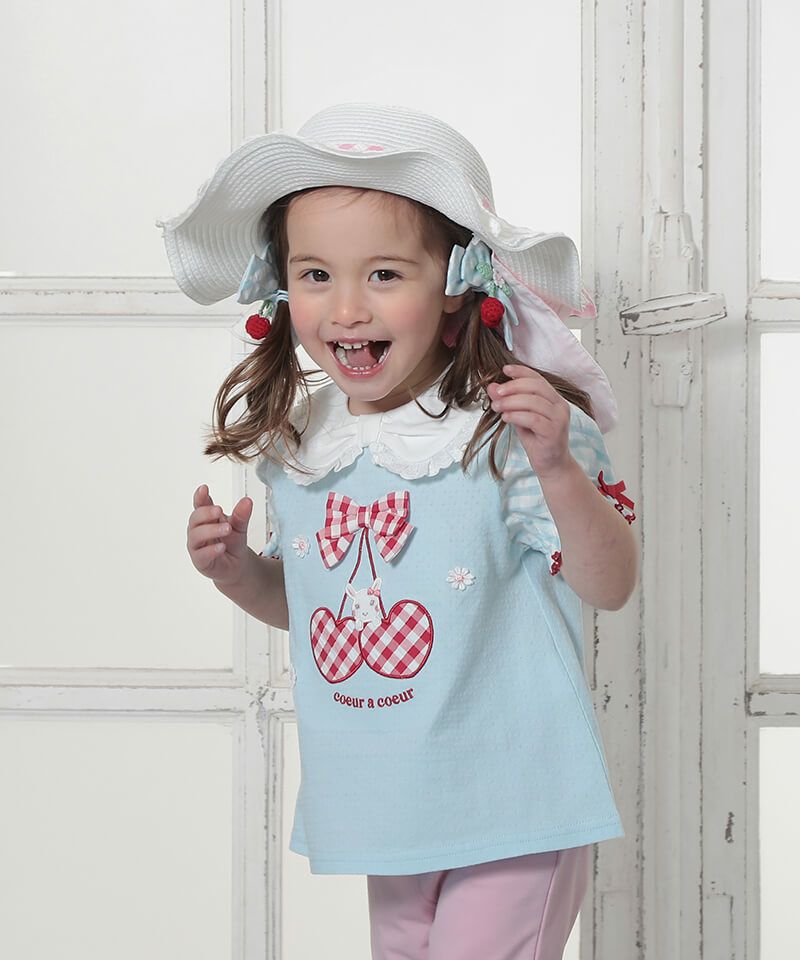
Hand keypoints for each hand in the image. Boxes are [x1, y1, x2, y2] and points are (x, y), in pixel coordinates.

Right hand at [187, 484, 253, 584]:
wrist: (237, 565)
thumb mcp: (240, 527)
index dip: (200, 496)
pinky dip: (211, 550)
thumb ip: (241, 515)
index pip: (199, 505)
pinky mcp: (199, 561)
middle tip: (219, 511)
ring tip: (227, 529)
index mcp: (206, 518)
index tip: (204, 488)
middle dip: (206, 513)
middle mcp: (198, 530)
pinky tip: (221, 547)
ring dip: (211, 530)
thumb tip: (247, 501)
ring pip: (196, 535)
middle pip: (195, 518)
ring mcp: (196, 545)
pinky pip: (201, 554)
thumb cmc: (233, 542)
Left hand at [486, 364, 573, 479]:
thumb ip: (509, 402)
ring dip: (511, 402)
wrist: (551, 465)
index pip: (538, 378)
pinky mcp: (554, 433)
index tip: (504, 370)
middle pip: (536, 387)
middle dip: (512, 387)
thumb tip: (492, 387)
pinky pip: (533, 419)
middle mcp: (560, 406)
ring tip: (497, 407)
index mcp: (554, 399)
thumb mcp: (519, 417)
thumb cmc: (537, 440)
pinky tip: (506, 418)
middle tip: (496, 393)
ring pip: (533, 402)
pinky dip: (516, 416)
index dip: (521, 372)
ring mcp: (559, 419)